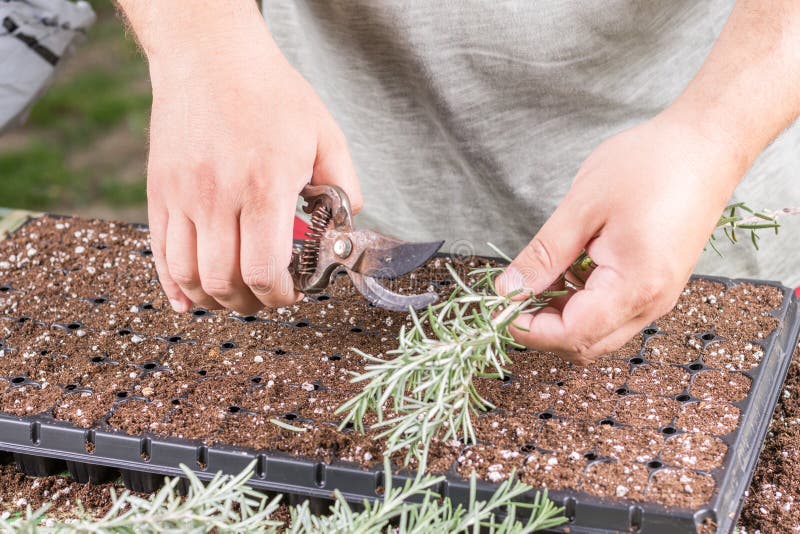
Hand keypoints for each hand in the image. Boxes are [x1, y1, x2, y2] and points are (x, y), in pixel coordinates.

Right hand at [145, 19, 360, 313]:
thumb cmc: (270, 94)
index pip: (265, 270)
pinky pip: (159, 253)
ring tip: (235, 296)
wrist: (210, 56)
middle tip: (267, 297)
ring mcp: (182, 196)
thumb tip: (344, 228)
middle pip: (224, 281)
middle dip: (251, 303)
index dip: (280, 295)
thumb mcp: (325, 135)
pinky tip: (190, 298)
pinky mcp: (159, 192)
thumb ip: (343, 187)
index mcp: (264, 187)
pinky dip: (174, 285)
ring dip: (214, 300)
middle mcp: (218, 197)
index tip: (292, 293)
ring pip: (188, 275)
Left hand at [496, 113, 744, 363]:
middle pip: (585, 344)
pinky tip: (567, 270)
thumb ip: (543, 255)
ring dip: (561, 315)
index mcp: (634, 287)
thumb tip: (509, 289)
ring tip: (538, 276)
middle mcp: (651, 303)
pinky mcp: (657, 285)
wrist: (707, 145)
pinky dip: (582, 303)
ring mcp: (658, 297)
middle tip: (512, 294)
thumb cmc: (650, 165)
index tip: (499, 307)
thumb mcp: (582, 208)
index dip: (528, 329)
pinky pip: (613, 313)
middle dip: (542, 328)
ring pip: (598, 332)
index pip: (571, 335)